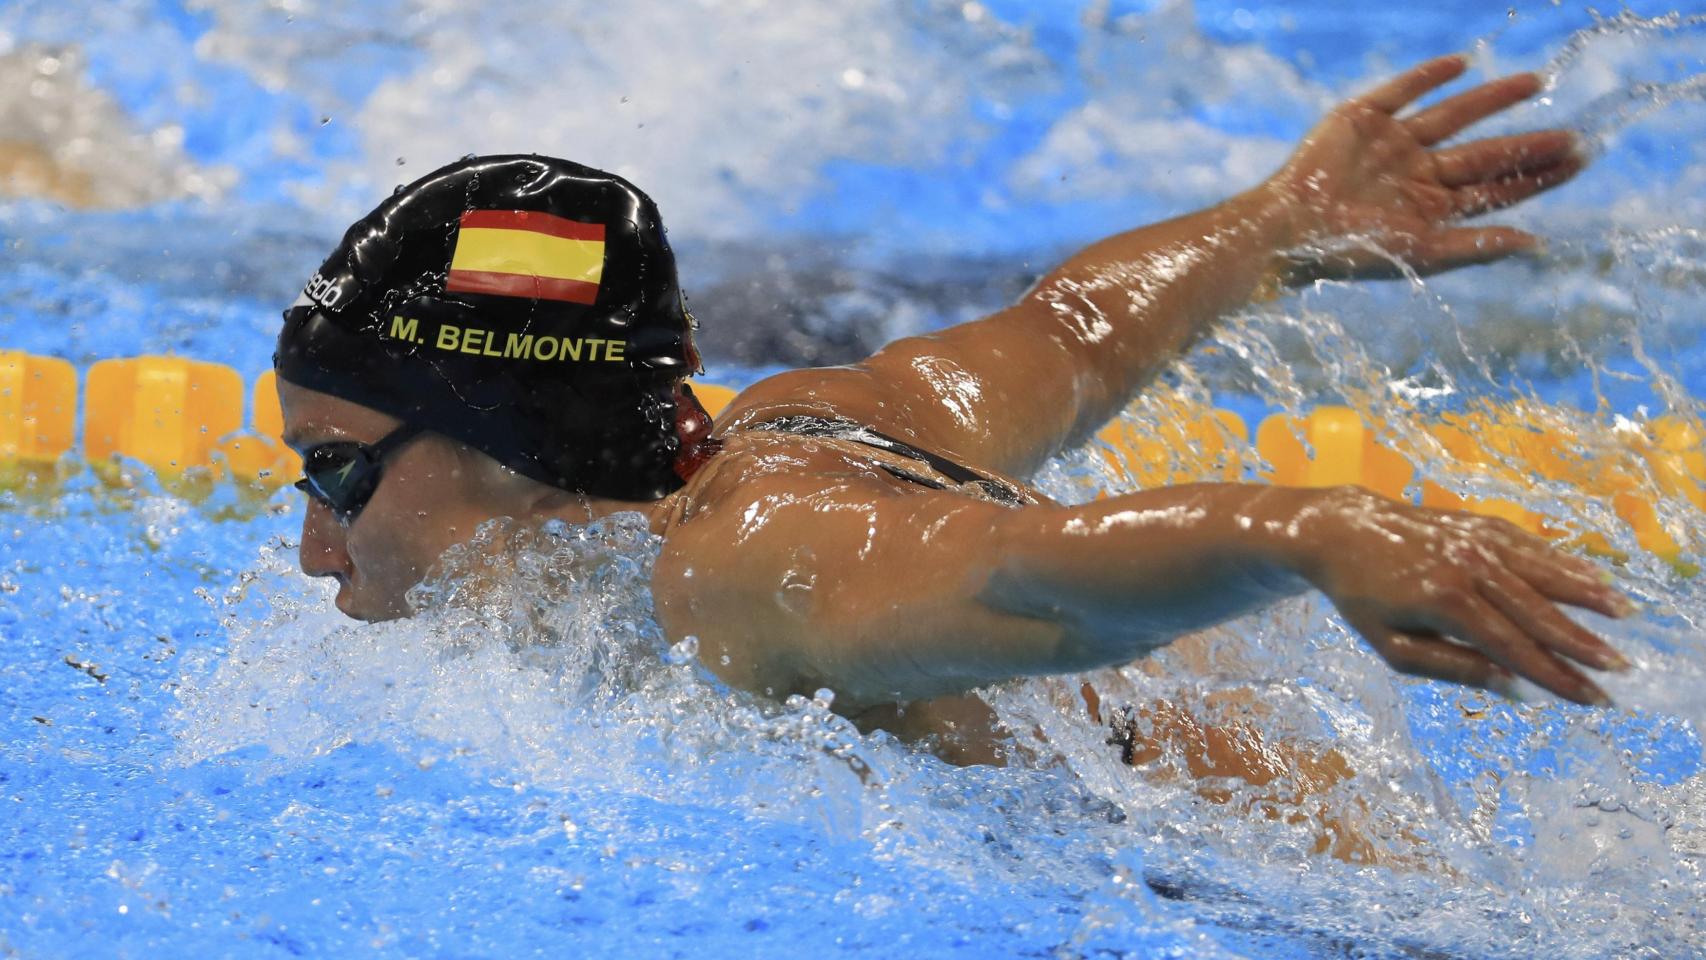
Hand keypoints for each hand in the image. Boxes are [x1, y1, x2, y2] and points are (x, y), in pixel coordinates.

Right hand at [1266, 55, 1584, 281]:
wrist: (1288, 229)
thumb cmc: (1350, 251)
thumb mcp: (1421, 253)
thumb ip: (1476, 246)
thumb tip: (1537, 244)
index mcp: (1429, 208)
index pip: (1495, 189)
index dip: (1538, 176)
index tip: (1579, 160)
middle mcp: (1415, 174)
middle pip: (1484, 154)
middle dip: (1529, 144)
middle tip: (1575, 133)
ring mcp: (1390, 144)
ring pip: (1453, 116)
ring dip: (1493, 99)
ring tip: (1535, 83)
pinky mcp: (1361, 119)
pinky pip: (1401, 90)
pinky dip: (1429, 75)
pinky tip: (1462, 64)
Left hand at [1292, 486, 1632, 704]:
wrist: (1340, 531)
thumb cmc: (1363, 600)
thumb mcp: (1393, 647)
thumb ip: (1453, 667)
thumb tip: (1514, 687)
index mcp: (1446, 603)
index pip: (1514, 647)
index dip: (1557, 675)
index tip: (1592, 698)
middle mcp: (1468, 567)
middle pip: (1538, 611)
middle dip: (1583, 643)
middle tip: (1621, 669)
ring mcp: (1475, 540)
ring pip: (1543, 570)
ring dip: (1587, 594)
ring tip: (1625, 615)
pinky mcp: (1479, 523)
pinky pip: (1530, 545)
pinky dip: (1563, 562)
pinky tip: (1592, 577)